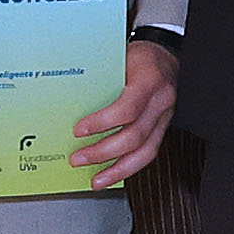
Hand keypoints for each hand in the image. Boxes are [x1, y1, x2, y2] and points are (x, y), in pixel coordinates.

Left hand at [73, 34, 178, 185]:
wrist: (164, 53)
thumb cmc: (139, 56)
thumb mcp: (117, 59)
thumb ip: (100, 80)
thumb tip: (68, 103)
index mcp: (149, 80)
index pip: (127, 108)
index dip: (102, 123)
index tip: (78, 131)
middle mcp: (161, 101)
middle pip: (134, 136)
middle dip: (103, 152)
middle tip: (78, 158)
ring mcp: (165, 116)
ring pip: (145, 152)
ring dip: (118, 169)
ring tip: (97, 180)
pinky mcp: (164, 126)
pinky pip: (149, 152)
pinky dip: (129, 167)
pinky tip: (113, 173)